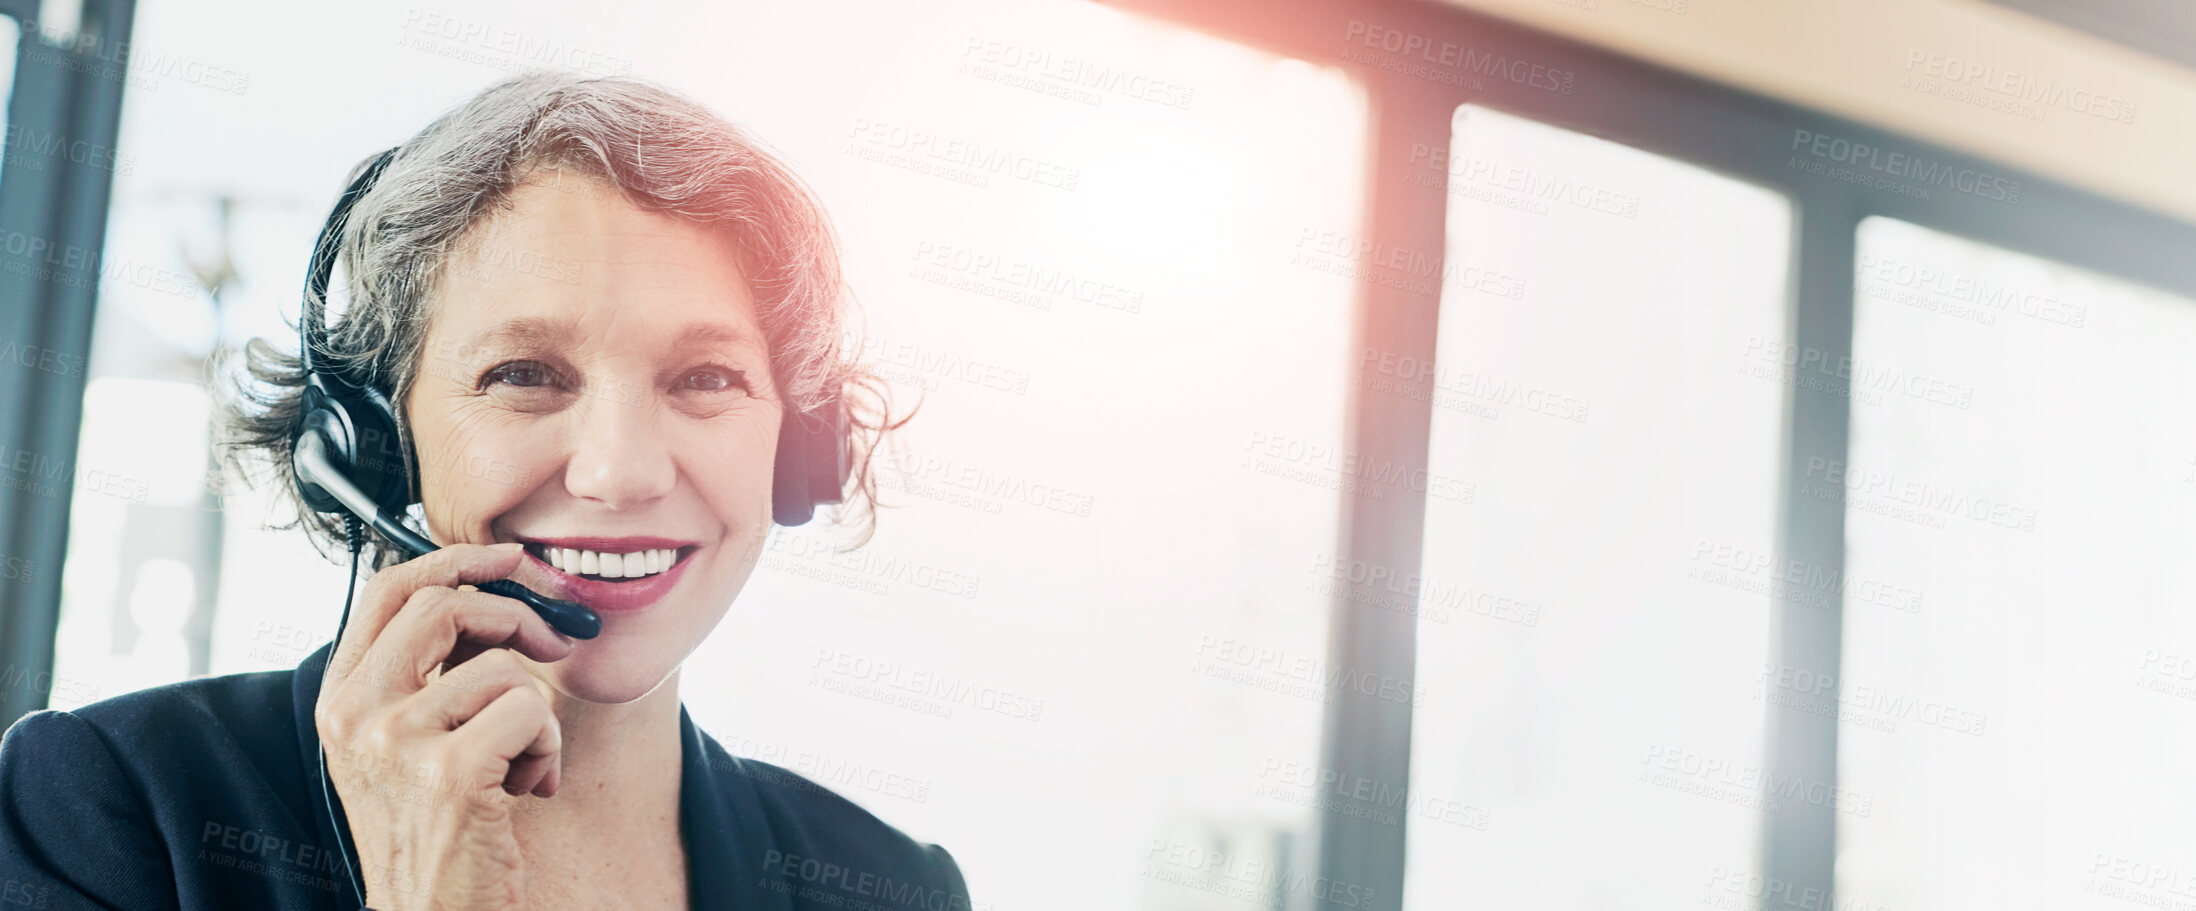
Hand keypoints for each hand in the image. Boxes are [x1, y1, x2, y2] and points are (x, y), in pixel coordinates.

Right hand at [315, 543, 576, 909]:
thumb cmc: (436, 828)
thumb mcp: (407, 743)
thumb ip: (430, 671)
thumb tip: (493, 592)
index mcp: (341, 699)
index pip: (389, 591)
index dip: (456, 559)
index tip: (508, 557)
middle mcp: (356, 714)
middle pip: (444, 605)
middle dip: (516, 615)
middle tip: (553, 644)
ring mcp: (397, 742)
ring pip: (505, 667)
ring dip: (537, 714)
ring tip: (520, 763)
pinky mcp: (450, 773)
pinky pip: (531, 712)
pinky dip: (549, 748)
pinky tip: (529, 788)